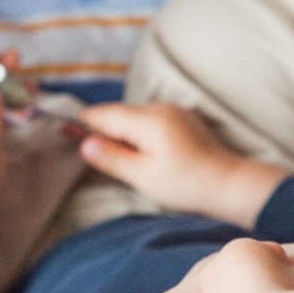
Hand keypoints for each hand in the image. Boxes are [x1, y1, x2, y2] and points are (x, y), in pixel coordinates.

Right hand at [79, 102, 289, 228]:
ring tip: (119, 159)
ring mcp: (173, 111)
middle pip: (118, 114)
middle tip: (90, 154)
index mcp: (147, 120)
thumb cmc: (186, 184)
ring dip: (122, 134)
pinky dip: (139, 134)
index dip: (82, 124)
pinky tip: (143, 155)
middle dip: (103, 131)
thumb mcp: (142, 176)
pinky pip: (150, 121)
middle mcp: (159, 108)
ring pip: (134, 118)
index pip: (103, 114)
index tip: (63, 132)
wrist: (229, 184)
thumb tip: (84, 143)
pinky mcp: (182, 119)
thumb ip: (112, 157)